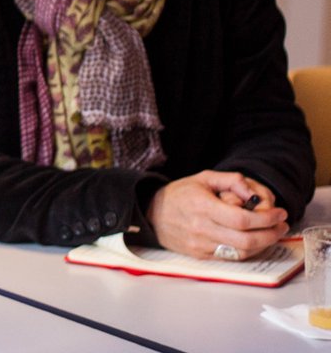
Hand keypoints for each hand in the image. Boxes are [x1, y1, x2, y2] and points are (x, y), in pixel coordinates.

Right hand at [146, 170, 287, 259]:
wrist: (152, 213)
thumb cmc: (180, 194)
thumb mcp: (204, 178)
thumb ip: (232, 180)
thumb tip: (254, 194)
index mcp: (202, 206)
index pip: (242, 219)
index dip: (266, 218)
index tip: (280, 213)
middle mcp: (201, 228)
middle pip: (246, 240)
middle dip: (271, 234)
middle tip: (281, 225)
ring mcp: (200, 245)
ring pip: (242, 252)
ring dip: (264, 244)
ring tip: (272, 233)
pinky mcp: (200, 256)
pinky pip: (232, 257)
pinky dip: (248, 250)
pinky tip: (255, 240)